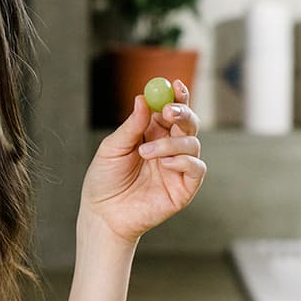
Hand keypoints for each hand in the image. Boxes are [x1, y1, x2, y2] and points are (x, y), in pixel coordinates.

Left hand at [80, 81, 205, 244]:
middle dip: (183, 113)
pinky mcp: (184, 188)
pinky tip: (164, 164)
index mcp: (152, 133)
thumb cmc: (104, 180)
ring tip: (145, 153)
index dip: (178, 96)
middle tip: (169, 111)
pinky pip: (197, 168)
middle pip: (189, 123)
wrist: (103, 215)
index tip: (176, 85)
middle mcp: (168, 147)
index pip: (171, 110)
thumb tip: (142, 98)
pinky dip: (183, 161)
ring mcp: (178, 168)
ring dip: (170, 143)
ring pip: (192, 143)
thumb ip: (131, 126)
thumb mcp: (112, 148)